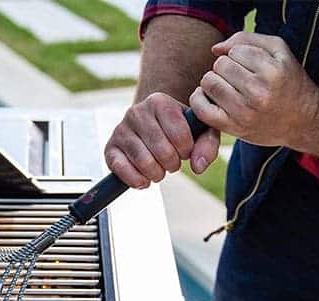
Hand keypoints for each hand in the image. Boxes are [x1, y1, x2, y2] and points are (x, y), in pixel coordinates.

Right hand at [105, 93, 219, 187]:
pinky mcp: (110, 148)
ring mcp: (120, 130)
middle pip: (163, 151)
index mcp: (159, 102)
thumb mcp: (200, 131)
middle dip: (173, 164)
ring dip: (157, 174)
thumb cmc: (179, 129)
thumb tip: (197, 166)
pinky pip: (121, 169)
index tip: (185, 149)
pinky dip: (136, 180)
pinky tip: (144, 179)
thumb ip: (207, 145)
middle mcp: (136, 112)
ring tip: (159, 168)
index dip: (187, 150)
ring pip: (144, 162)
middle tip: (172, 162)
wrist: (151, 126)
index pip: (180, 135)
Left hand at [189, 32, 318, 147]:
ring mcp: (244, 113)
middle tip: (238, 78)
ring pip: (209, 83)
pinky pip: (201, 109)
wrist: (302, 121)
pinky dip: (199, 99)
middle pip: (220, 65)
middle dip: (226, 68)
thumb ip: (247, 40)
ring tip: (227, 87)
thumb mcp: (279, 52)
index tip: (251, 66)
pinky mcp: (233, 128)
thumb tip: (215, 49)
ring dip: (213, 81)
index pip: (235, 51)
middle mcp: (258, 93)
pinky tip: (210, 97)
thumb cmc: (288, 82)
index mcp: (272, 72)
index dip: (240, 55)